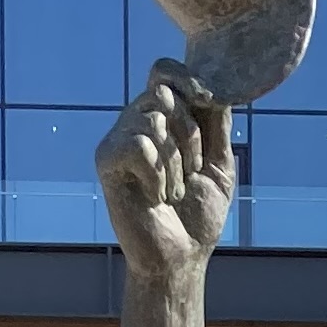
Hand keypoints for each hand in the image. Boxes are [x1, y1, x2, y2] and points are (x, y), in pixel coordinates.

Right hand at [97, 63, 234, 284]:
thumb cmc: (198, 213)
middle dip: (190, 134)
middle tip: (190, 172)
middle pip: (164, 93)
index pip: (164, 71)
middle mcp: (136, 122)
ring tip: (173, 191)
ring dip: (176, 161)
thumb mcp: (220, 161)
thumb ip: (218, 121)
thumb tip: (217, 82)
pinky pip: (139, 145)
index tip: (208, 102)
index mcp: (163, 118)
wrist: (182, 256)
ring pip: (153, 119)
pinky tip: (155, 197)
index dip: (186, 79)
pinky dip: (157, 174)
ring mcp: (118, 139)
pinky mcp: (106, 160)